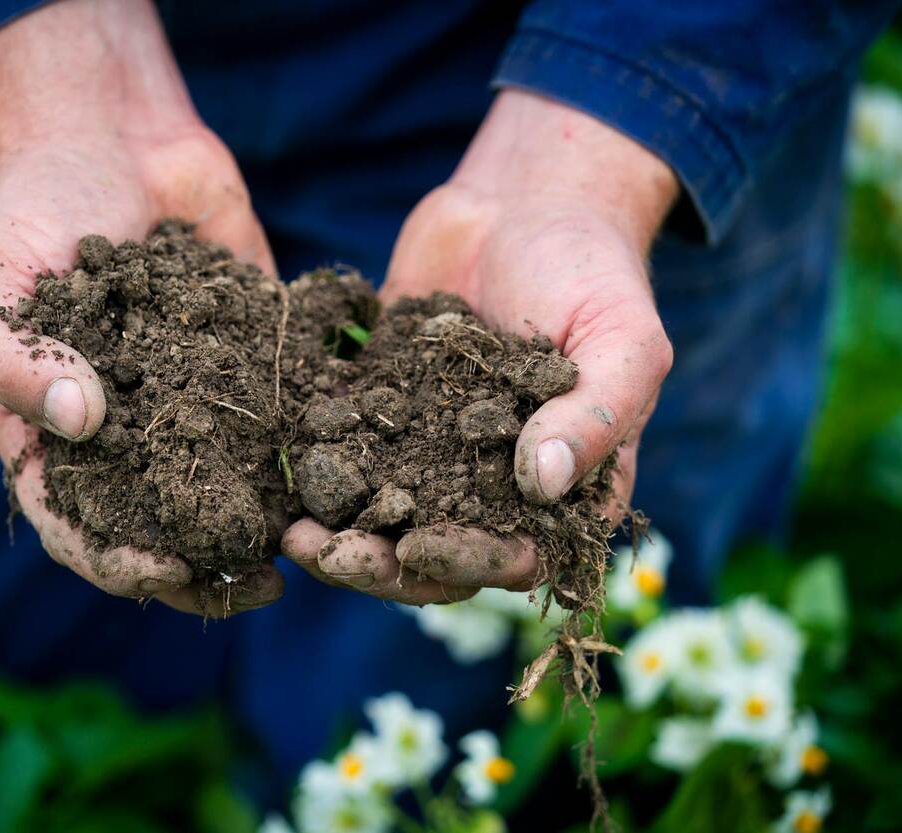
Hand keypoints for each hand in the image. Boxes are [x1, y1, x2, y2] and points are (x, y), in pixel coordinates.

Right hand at [0, 0, 281, 615]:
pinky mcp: (250, 358)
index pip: (79, 525)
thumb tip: (79, 422)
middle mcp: (131, 431)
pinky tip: (340, 467)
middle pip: (165, 525)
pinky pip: (278, 411)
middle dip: (205, 566)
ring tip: (305, 550)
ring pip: (231, 483)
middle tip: (251, 587)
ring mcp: (194, 399)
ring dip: (264, 525)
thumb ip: (21, 358)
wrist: (112, 138)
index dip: (115, 561)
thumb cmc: (32, 213)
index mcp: (58, 433)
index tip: (160, 573)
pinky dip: (306, 444)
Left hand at [282, 90, 677, 603]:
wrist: (524, 204)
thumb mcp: (621, 339)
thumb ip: (593, 415)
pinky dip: (313, 476)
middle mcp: (491, 487)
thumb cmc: (591, 272)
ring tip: (294, 533)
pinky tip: (280, 477)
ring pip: (381, 520)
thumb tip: (542, 485)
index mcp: (561, 491)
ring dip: (338, 537)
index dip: (466, 562)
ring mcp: (431, 454)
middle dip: (382, 566)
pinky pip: (344, 457)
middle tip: (331, 556)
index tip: (418, 547)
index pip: (514, 556)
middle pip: (435, 554)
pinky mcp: (382, 415)